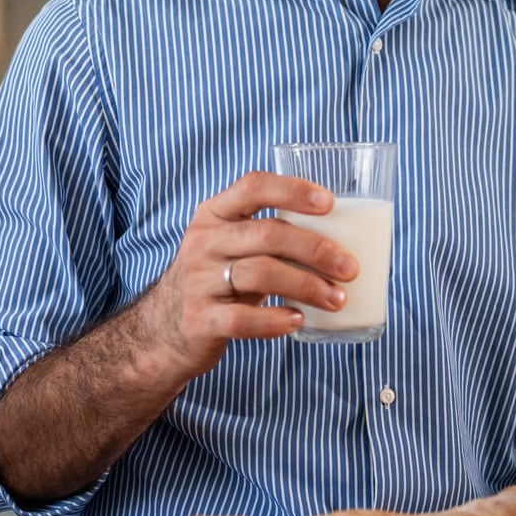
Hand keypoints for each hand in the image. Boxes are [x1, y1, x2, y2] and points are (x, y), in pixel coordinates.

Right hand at [138, 172, 357, 377]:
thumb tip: (343, 239)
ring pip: (260, 274)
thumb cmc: (218, 280)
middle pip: (268, 234)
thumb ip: (270, 236)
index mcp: (214, 213)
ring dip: (307, 286)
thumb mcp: (232, 246)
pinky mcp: (200, 319)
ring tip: (336, 299)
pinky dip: (274, 321)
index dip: (293, 191)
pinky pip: (242, 319)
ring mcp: (198, 281)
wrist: (165, 329)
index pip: (253, 186)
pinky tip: (298, 320)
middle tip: (349, 268)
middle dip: (316, 249)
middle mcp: (204, 241)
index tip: (330, 204)